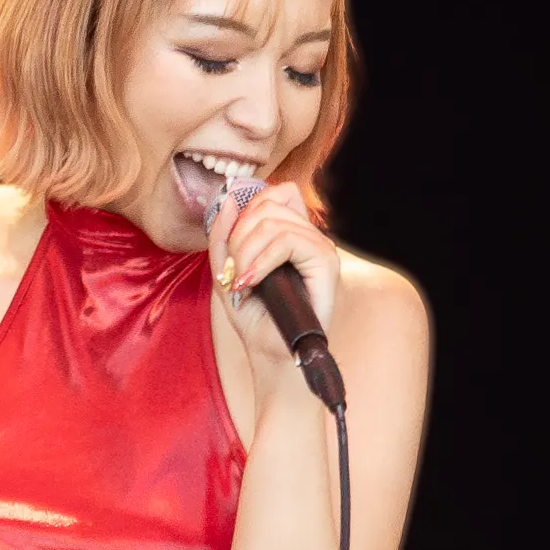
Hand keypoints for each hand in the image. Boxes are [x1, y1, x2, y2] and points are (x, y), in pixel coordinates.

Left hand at [207, 177, 339, 380]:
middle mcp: (310, 237)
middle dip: (239, 236)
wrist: (271, 356)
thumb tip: (230, 200)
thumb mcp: (227, 272)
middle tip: (234, 272)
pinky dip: (262, 261)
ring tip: (241, 282)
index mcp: (292, 234)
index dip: (248, 210)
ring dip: (246, 252)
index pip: (275, 194)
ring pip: (275, 222)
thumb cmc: (255, 319)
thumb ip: (223, 237)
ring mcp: (321, 249)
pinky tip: (251, 282)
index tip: (234, 247)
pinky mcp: (326, 265)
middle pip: (269, 204)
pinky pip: (289, 242)